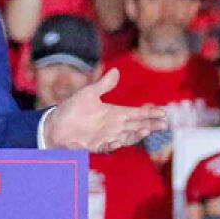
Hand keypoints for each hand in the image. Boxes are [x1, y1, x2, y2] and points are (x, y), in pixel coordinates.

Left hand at [42, 67, 166, 152]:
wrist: (55, 125)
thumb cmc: (72, 109)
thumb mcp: (89, 94)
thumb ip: (104, 85)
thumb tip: (116, 71)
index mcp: (114, 114)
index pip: (137, 113)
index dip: (150, 113)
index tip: (164, 112)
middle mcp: (113, 127)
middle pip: (137, 126)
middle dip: (151, 126)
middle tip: (165, 124)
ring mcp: (105, 137)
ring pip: (125, 138)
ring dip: (135, 135)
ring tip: (145, 130)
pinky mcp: (93, 146)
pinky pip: (105, 147)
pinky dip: (112, 145)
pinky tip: (118, 141)